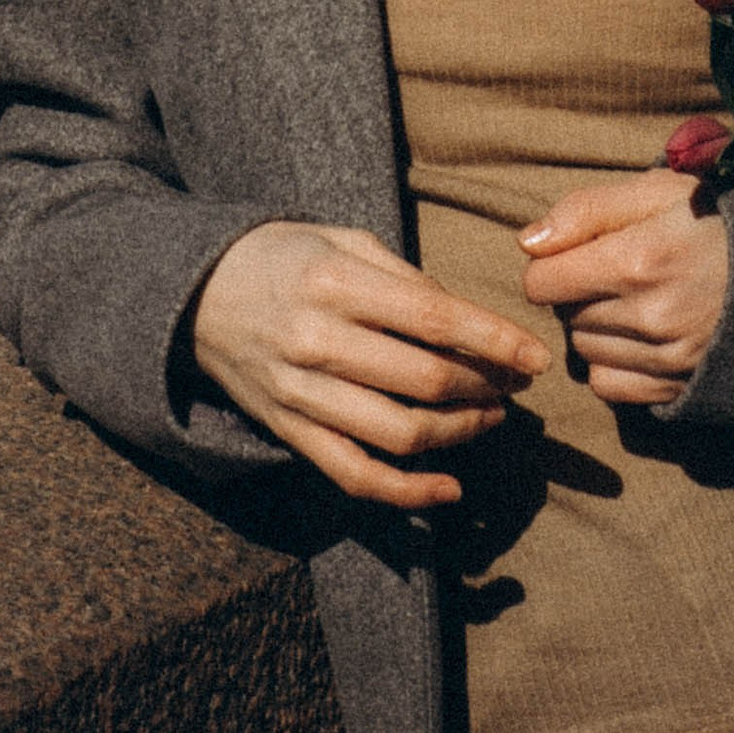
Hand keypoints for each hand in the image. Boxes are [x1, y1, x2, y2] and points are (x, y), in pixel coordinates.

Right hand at [190, 222, 547, 512]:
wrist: (197, 295)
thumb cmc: (283, 257)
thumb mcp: (342, 240)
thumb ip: (406, 278)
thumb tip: (470, 320)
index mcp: (334, 283)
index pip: (433, 319)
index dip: (494, 341)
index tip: (537, 357)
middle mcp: (317, 343)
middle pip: (425, 381)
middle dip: (486, 387)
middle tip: (515, 383)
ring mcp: (301, 396)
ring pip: (400, 434)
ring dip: (461, 432)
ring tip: (490, 416)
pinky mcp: (291, 433)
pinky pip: (356, 476)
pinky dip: (409, 492)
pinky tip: (450, 487)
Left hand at [519, 171, 728, 408]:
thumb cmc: (712, 222)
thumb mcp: (655, 192)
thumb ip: (585, 210)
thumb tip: (527, 242)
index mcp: (640, 259)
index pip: (543, 282)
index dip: (551, 264)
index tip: (576, 254)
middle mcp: (651, 314)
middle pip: (565, 315)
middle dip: (579, 292)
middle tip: (619, 272)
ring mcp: (666, 356)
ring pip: (583, 350)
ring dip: (595, 327)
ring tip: (634, 300)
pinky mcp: (677, 386)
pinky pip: (607, 386)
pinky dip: (612, 363)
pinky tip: (639, 337)